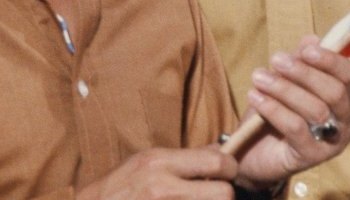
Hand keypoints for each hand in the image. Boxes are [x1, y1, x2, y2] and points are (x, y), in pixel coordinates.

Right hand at [75, 146, 238, 199]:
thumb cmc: (120, 188)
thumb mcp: (146, 163)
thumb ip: (182, 159)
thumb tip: (219, 156)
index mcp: (159, 163)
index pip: (217, 163)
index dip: (229, 168)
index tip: (226, 172)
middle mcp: (163, 188)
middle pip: (224, 194)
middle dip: (224, 194)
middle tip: (217, 193)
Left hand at [231, 35, 349, 188]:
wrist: (254, 152)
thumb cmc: (276, 112)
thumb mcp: (286, 81)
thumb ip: (301, 61)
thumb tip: (312, 38)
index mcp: (346, 99)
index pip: (349, 76)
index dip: (329, 60)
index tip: (305, 50)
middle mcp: (347, 121)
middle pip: (336, 92)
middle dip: (304, 73)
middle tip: (276, 59)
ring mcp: (333, 142)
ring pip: (316, 110)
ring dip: (284, 89)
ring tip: (258, 77)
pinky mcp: (313, 157)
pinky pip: (296, 128)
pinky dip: (274, 109)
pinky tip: (256, 98)